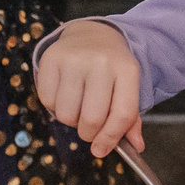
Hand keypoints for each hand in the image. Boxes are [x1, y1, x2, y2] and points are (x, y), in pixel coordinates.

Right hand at [35, 20, 143, 157]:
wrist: (91, 34)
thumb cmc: (111, 69)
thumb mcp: (127, 87)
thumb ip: (130, 118)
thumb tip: (136, 146)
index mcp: (127, 69)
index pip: (123, 114)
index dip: (111, 138)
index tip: (101, 150)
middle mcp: (101, 62)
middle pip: (92, 119)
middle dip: (88, 133)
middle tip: (88, 127)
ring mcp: (75, 59)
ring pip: (67, 115)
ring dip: (70, 120)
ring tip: (77, 105)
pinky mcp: (51, 58)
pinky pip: (47, 101)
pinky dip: (54, 106)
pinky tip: (64, 93)